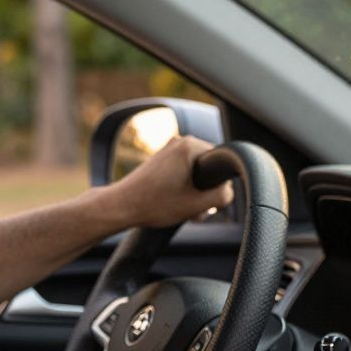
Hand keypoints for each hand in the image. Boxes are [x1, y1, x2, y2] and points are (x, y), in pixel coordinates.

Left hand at [109, 136, 234, 227]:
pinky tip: (176, 204)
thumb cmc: (156, 204)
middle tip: (196, 209)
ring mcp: (169, 149)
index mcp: (191, 146)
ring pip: (196, 173)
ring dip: (195, 193)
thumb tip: (228, 191)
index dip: (219, 187)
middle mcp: (180, 142)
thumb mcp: (198, 204)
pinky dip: (184, 189)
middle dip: (206, 191)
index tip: (205, 201)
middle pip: (209, 169)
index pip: (222, 165)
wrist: (122, 206)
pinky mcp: (161, 160)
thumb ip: (223, 196)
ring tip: (184, 208)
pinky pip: (184, 173)